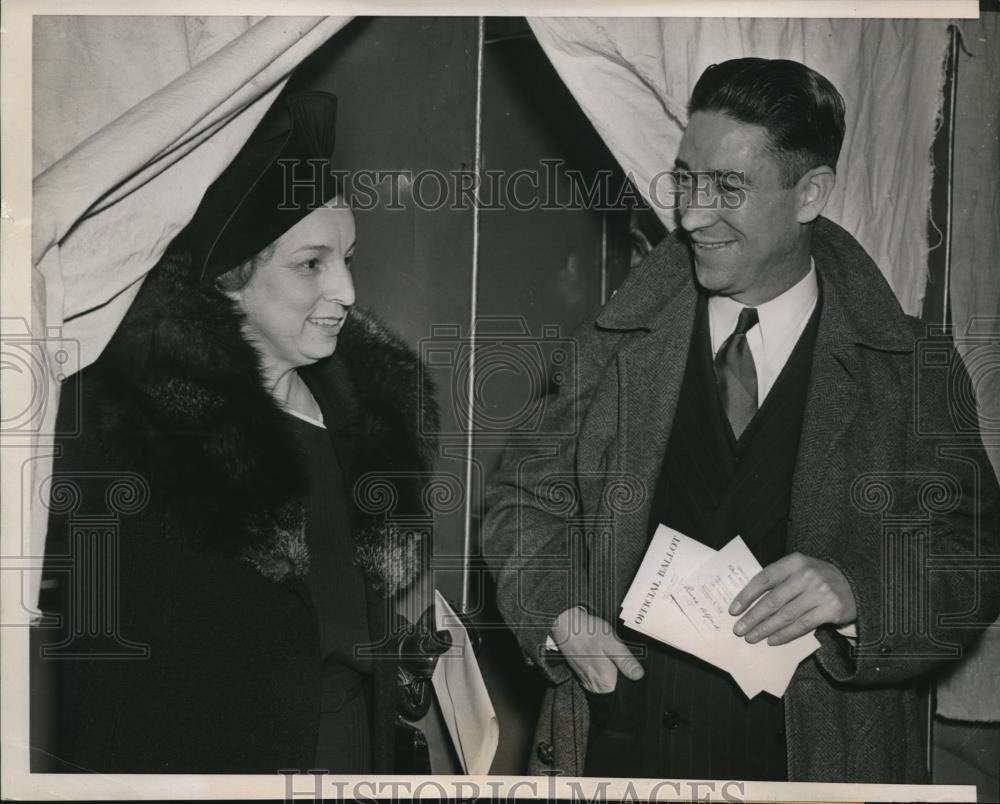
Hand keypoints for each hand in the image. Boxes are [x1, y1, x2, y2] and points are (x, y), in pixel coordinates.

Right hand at [551, 607, 643, 692]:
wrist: (566, 625)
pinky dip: (602, 665)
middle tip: (619, 655)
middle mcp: (596, 686)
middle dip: (622, 673)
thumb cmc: (588, 633)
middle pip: (617, 686)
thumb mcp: (612, 644)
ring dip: (612, 668)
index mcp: (606, 683)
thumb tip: (638, 675)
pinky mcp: (583, 673)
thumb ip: (626, 661)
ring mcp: (587, 680)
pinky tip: (601, 652)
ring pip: (608, 679)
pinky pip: (598, 674)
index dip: (632, 679)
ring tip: (609, 652)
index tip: (631, 666)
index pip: (625, 692)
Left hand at [729, 552, 856, 645]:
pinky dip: (784, 635)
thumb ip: (777, 580)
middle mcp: (806, 575)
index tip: (733, 610)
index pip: (764, 579)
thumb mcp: (798, 570)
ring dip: (765, 629)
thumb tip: (748, 602)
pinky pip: (802, 625)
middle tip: (739, 630)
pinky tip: (772, 640)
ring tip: (751, 637)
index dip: (746, 595)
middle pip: (773, 600)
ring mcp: (819, 592)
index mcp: (794, 562)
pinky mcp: (830, 610)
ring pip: (785, 615)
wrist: (854, 585)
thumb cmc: (816, 578)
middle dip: (753, 617)